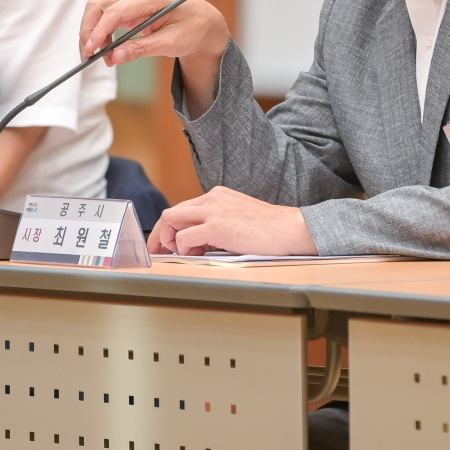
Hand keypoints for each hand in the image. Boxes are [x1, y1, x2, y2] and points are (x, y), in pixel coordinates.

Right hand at [81, 0, 230, 116]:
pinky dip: (100, 33)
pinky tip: (106, 50)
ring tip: (100, 58)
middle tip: (87, 56)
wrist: (202, 21)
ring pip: (98, 11)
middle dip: (88, 31)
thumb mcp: (171, 43)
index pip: (115, 11)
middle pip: (99, 6)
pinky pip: (106, 17)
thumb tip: (114, 57)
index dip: (99, 31)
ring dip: (92, 33)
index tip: (91, 50)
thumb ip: (142, 49)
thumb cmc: (193, 28)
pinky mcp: (128, 8)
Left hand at [148, 186, 317, 255]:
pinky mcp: (216, 226)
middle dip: (160, 234)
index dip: (169, 228)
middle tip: (160, 252)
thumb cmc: (270, 230)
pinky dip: (183, 248)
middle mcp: (211, 198)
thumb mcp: (238, 219)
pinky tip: (196, 254)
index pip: (182, 209)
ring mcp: (212, 211)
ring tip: (184, 253)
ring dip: (169, 240)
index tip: (165, 243)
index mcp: (217, 195)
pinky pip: (183, 237)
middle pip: (170, 213)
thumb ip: (217, 224)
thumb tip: (197, 242)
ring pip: (171, 220)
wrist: (290, 229)